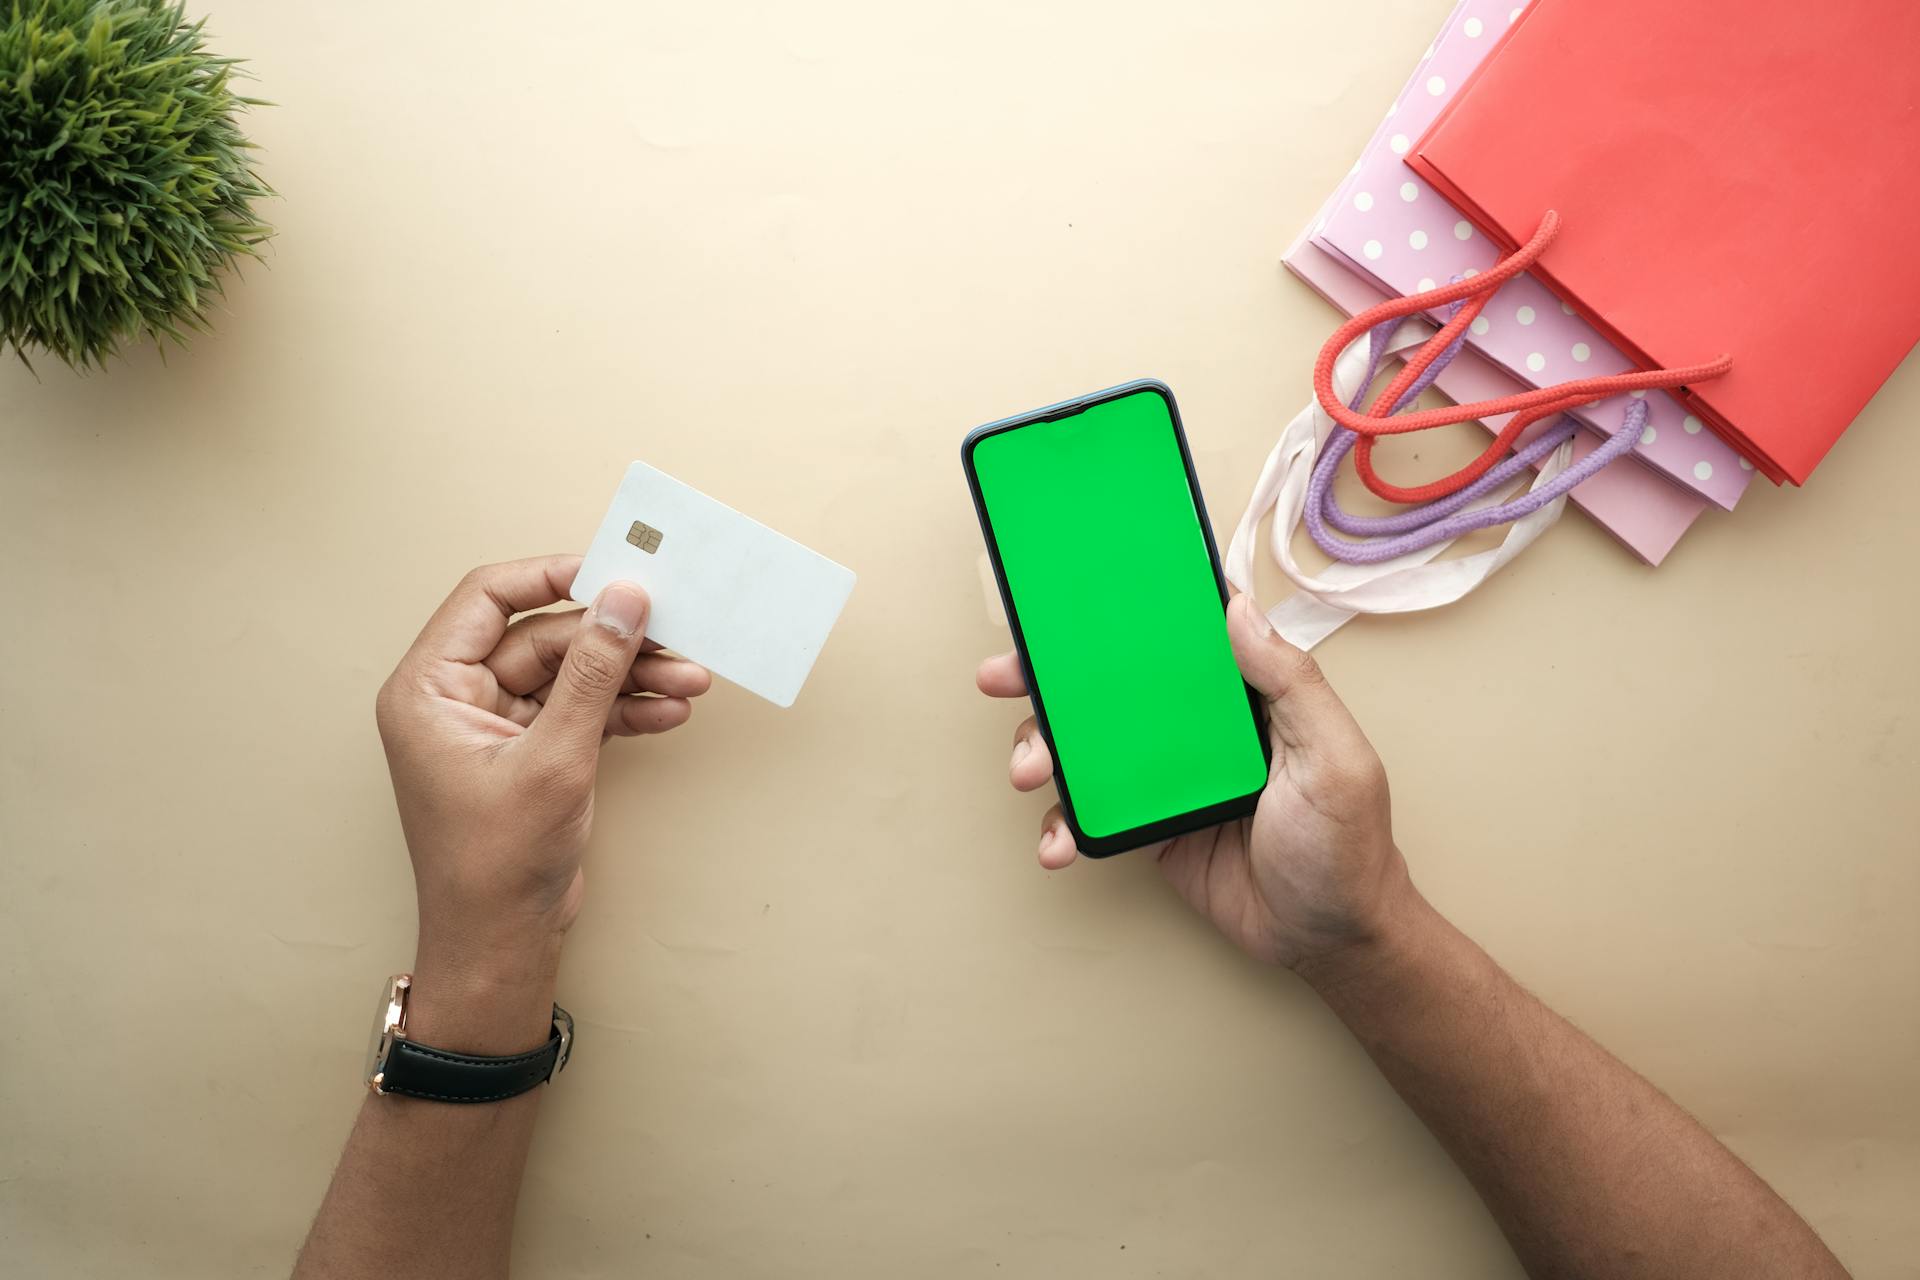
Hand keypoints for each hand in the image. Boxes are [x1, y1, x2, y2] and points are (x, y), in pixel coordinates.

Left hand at [374, 555, 710, 1043]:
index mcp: (429, 688)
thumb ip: (592, 672)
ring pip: (571, 674)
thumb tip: (625, 601)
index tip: (616, 572)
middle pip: (543, 637)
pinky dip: (625, 709)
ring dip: (631, 676)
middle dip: (614, 641)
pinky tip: (670, 709)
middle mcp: (456, 699)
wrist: (501, 944)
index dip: (554, 576)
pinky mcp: (532, 754)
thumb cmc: (496, 865)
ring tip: (691, 678)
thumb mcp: (554, 758)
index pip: (488, 597)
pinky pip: (581, 710)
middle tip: (677, 635)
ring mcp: (496, 727)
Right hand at [977, 593, 1407, 968]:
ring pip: (1090, 749)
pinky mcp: (1151, 827)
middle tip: (1003, 676)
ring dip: (1046, 752)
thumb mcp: (1335, 757)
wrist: (1331, 941)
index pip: (1178, 640)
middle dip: (1051, 681)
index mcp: (1246, 696)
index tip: (1068, 602)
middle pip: (1114, 687)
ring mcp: (1170, 778)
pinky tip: (1057, 842)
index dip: (1123, 617)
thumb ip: (1292, 683)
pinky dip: (1064, 826)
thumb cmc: (1348, 847)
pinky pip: (1094, 814)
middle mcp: (1201, 729)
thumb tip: (1238, 610)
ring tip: (1028, 771)